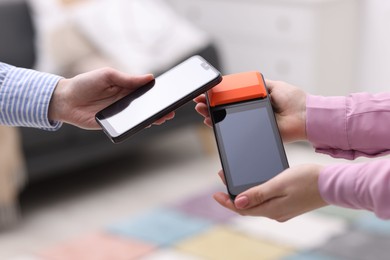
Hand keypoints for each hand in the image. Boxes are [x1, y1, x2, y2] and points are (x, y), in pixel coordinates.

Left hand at [48, 67, 174, 129]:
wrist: (65, 100)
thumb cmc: (84, 83)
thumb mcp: (107, 75)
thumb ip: (128, 79)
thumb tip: (149, 77)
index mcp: (125, 87)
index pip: (145, 90)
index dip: (157, 92)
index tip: (169, 93)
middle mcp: (125, 101)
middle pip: (146, 105)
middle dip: (159, 107)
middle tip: (171, 109)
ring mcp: (120, 113)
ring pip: (140, 117)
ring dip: (152, 117)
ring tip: (164, 117)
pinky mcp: (114, 124)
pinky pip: (129, 125)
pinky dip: (139, 125)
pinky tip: (148, 124)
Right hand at [194, 79, 306, 142]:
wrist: (305, 117)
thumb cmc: (294, 101)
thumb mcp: (275, 86)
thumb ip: (260, 84)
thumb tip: (246, 82)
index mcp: (256, 99)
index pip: (232, 97)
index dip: (218, 95)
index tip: (207, 92)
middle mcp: (251, 111)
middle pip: (226, 108)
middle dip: (210, 104)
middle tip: (198, 101)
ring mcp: (251, 122)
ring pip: (226, 119)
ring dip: (211, 114)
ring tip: (200, 110)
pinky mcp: (253, 133)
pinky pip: (234, 130)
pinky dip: (220, 126)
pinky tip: (210, 121)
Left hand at [213, 164, 327, 221]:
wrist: (333, 184)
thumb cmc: (307, 180)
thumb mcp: (279, 184)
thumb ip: (258, 194)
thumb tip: (238, 203)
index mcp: (272, 210)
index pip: (242, 209)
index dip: (227, 202)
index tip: (216, 194)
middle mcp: (276, 214)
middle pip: (248, 207)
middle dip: (234, 195)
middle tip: (223, 181)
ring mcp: (283, 211)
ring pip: (258, 204)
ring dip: (245, 194)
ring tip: (235, 182)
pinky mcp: (289, 205)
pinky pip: (267, 202)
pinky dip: (257, 194)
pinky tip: (255, 186)